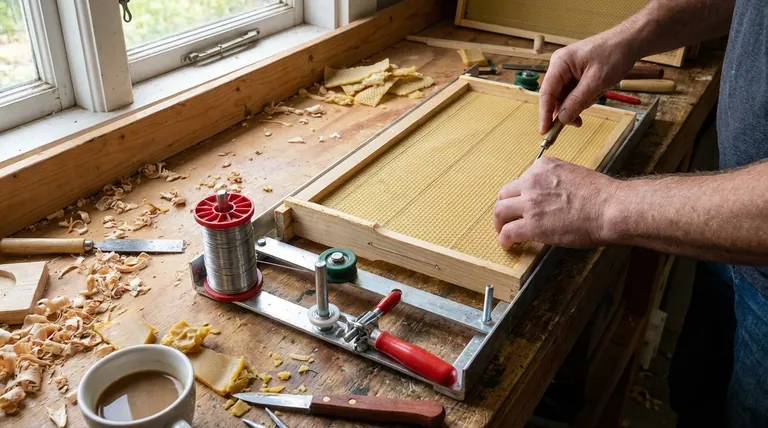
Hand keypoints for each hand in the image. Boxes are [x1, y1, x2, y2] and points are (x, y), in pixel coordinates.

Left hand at [493, 157, 618, 248]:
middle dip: (503, 206)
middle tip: (505, 218)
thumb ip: (556, 181)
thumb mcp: (573, 174)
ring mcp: (530, 203)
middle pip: (505, 193)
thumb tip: (552, 195)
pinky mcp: (531, 225)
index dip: (519, 194)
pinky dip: (504, 240)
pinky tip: (508, 245)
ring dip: (499, 223)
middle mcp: (532, 181)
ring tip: (502, 232)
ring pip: (500, 211)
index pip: (521, 179)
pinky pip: (507, 232)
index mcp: (543, 167)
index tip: (521, 203)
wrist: (610, 208)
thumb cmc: (601, 195)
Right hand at [539, 33, 638, 132]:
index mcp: (560, 63)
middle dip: (567, 109)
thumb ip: (577, 101)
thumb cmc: (614, 54)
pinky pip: (574, 93)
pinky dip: (584, 98)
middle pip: (555, 97)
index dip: (544, 114)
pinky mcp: (576, 75)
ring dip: (580, 103)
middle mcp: (560, 66)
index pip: (546, 93)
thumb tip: (562, 119)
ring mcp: (567, 71)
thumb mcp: (596, 81)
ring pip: (565, 97)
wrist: (629, 42)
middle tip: (578, 122)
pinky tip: (596, 93)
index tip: (544, 131)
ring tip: (597, 94)